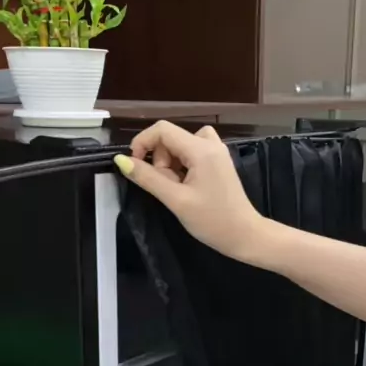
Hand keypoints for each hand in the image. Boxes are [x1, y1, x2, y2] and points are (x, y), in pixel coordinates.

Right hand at [114, 121, 261, 260]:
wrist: (244, 235)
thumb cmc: (212, 221)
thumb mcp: (176, 200)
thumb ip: (148, 178)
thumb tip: (121, 161)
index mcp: (201, 149)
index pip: (162, 129)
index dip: (142, 142)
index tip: (136, 166)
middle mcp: (210, 144)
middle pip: (171, 137)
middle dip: (160, 159)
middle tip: (166, 187)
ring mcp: (216, 152)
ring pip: (180, 145)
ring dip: (170, 163)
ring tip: (177, 188)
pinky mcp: (218, 162)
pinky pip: (192, 152)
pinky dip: (183, 165)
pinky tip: (187, 185)